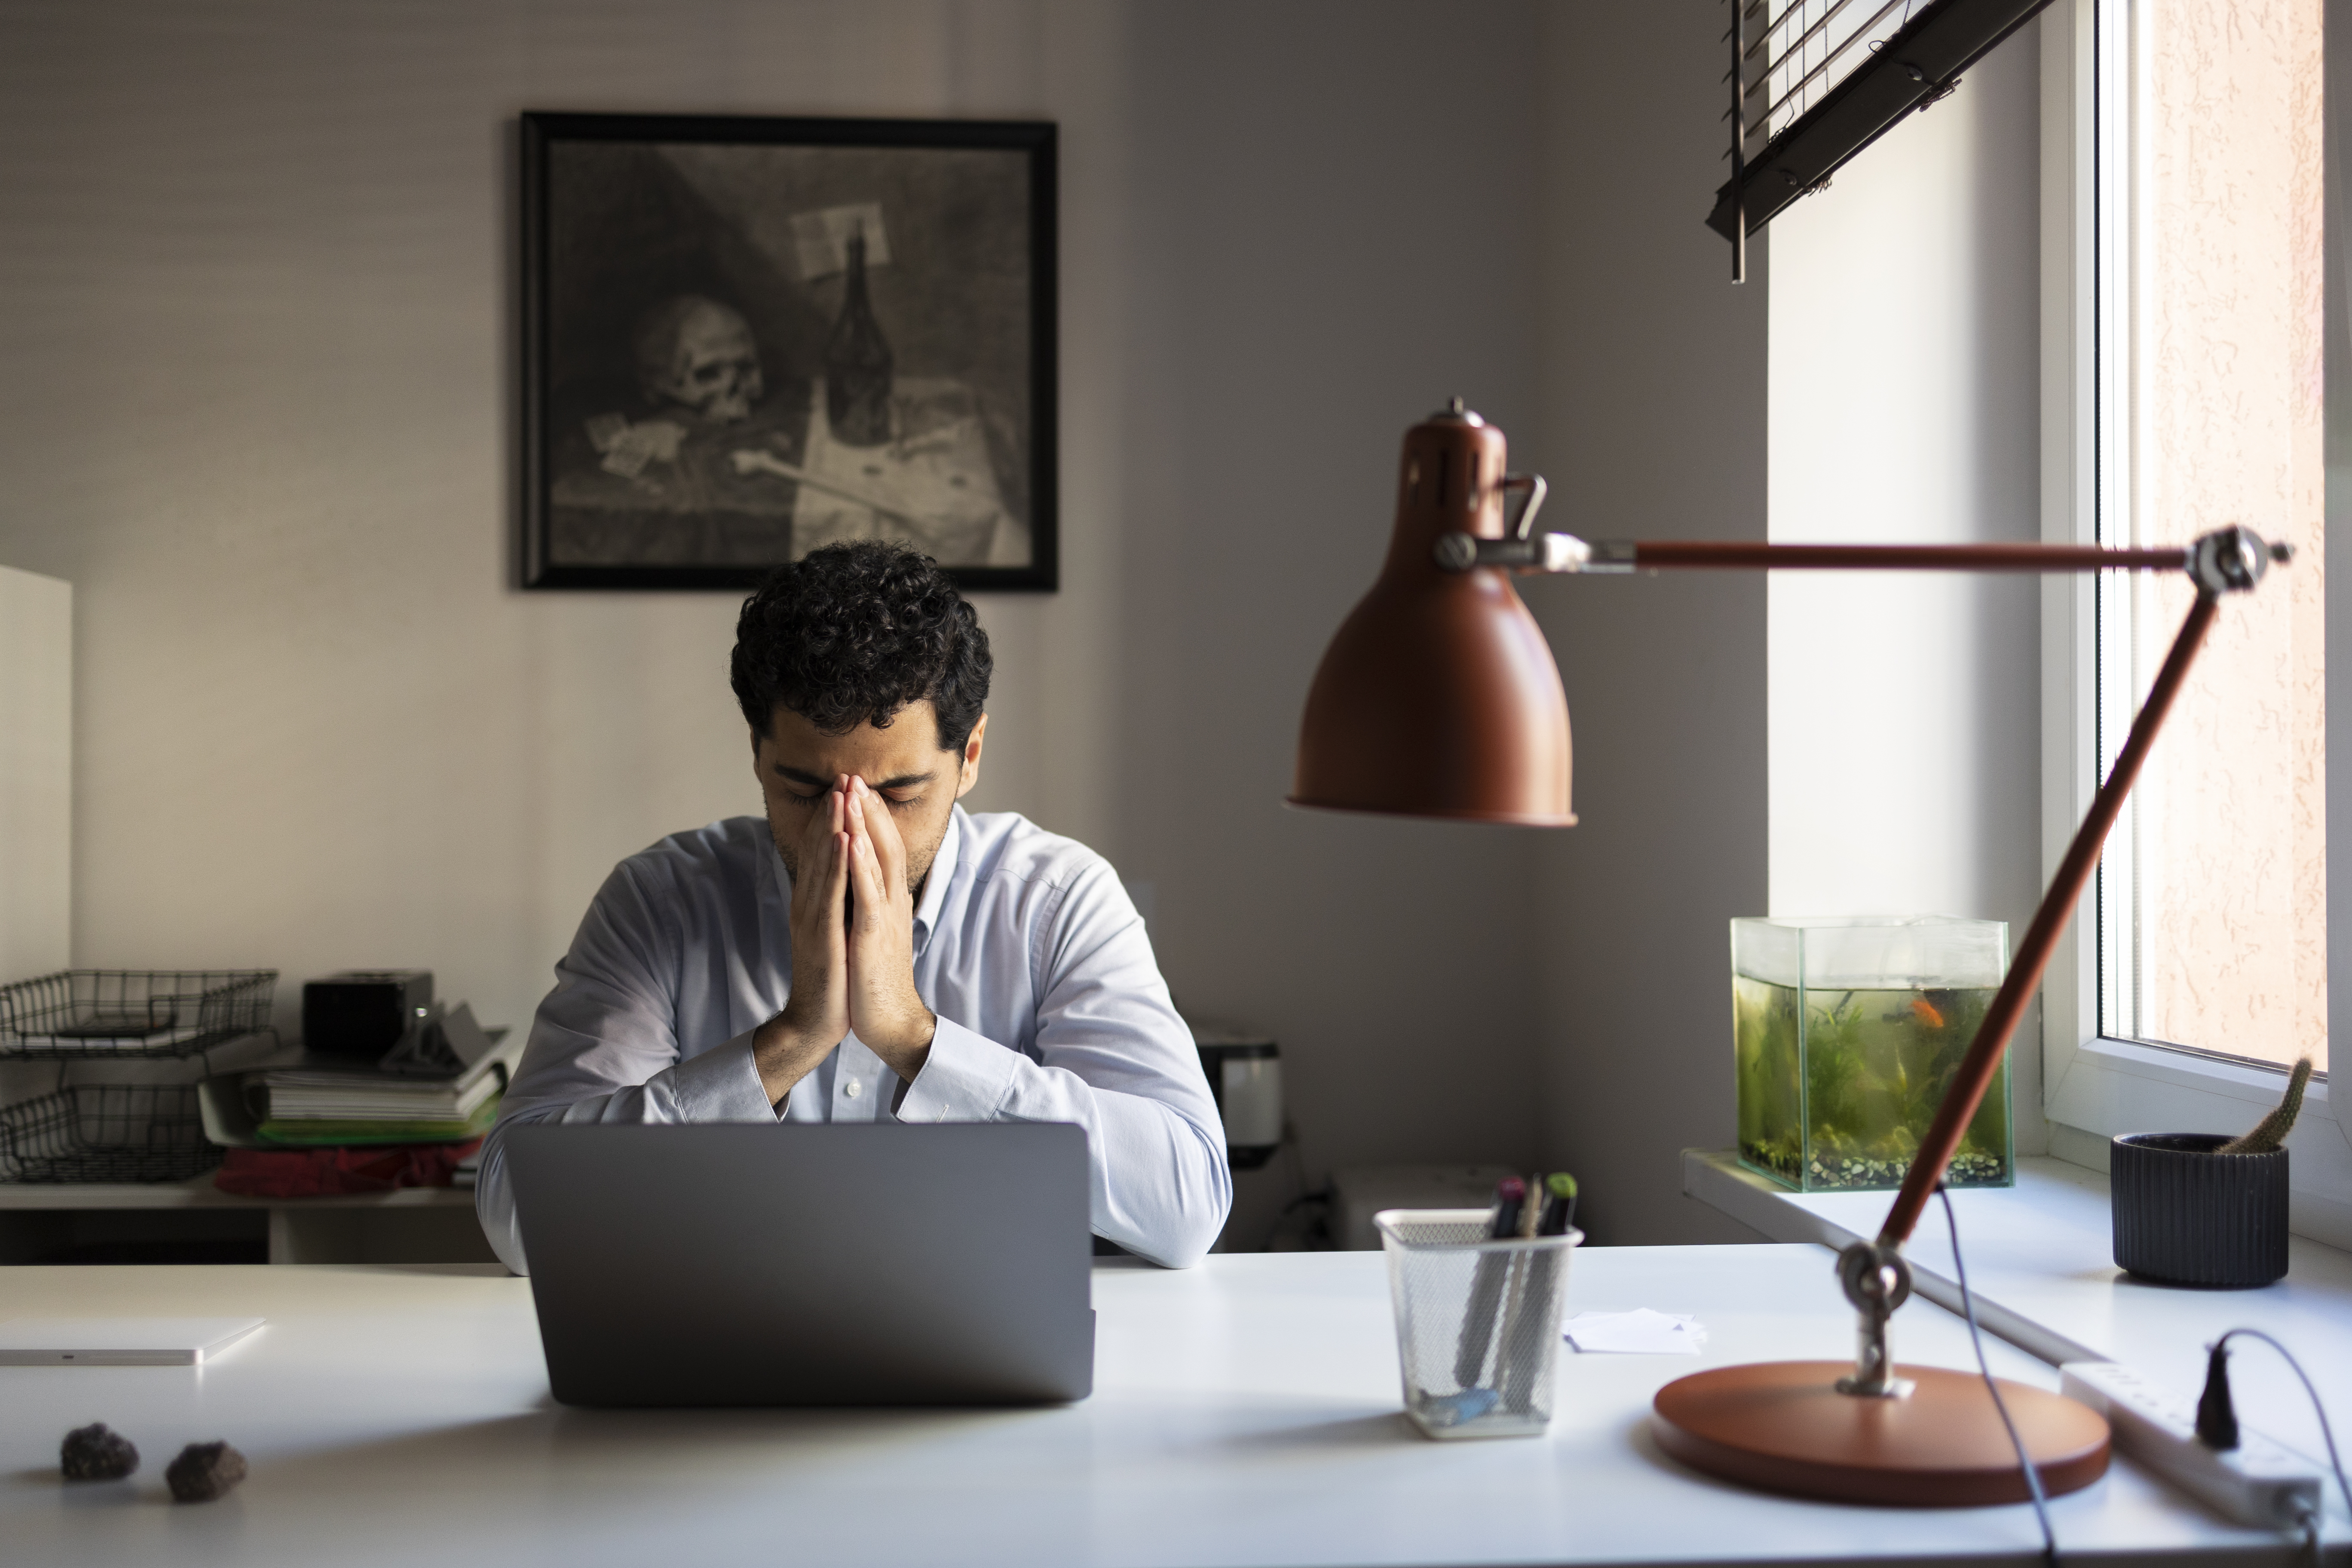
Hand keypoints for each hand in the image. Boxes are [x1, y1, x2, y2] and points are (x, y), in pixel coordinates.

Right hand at [752, 778, 852, 1103]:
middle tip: (843, 775)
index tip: (844, 787)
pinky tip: (843, 838)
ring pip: (823, 863)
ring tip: (841, 793)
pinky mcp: (822, 934)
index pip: (822, 852)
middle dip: (831, 811)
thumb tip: (844, 879)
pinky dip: (837, 863)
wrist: (817, 1020)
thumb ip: (832, 903)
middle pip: (819, 849)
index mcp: (812, 902)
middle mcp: (808, 903)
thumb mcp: (832, 930)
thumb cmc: (830, 976)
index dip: (831, 818)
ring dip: (832, 826)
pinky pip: (831, 892)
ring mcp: (812, 917)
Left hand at [842, 775, 936, 1080]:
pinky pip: (867, 891)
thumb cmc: (875, 979)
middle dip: (868, 808)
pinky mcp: (872, 935)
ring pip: (876, 859)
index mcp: (889, 900)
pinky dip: (859, 862)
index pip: (883, 848)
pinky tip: (852, 838)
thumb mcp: (872, 931)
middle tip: (853, 774)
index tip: (857, 787)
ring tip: (853, 791)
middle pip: (883, 843)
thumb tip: (859, 881)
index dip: (872, 816)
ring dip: (864, 823)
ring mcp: (884, 917)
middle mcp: (892, 902)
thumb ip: (869, 903)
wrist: (889, 1021)